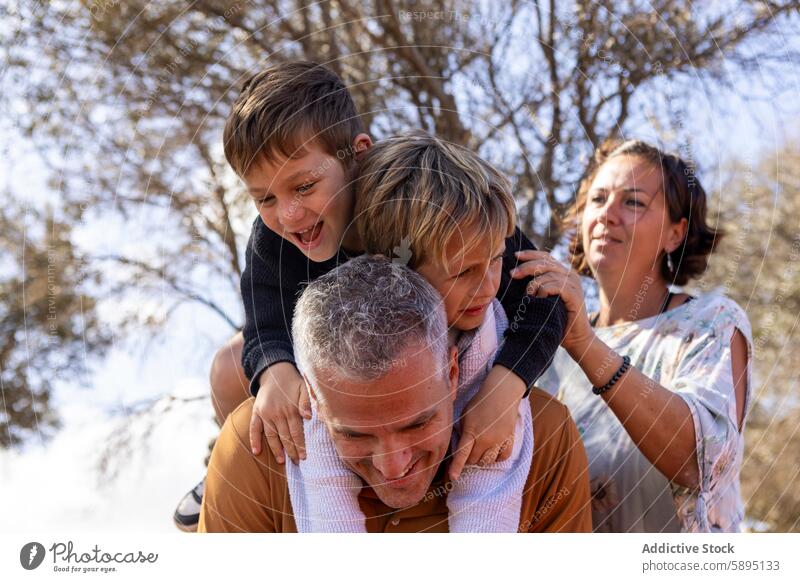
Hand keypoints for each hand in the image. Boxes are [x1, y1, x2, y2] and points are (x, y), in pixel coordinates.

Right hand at [249, 362, 310, 463]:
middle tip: (296, 463)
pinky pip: (254, 428)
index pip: (296, 432)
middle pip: (285, 436)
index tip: (304, 457)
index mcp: (291, 409)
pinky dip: (254, 440)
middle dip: (291, 451)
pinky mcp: (256, 412)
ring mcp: (265, 414)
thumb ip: (306, 402)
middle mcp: (277, 413)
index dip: (300, 445)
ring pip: (271, 435)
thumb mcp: (304, 388)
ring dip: (276, 449)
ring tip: (281, 461)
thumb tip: (308, 417)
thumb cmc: (293, 382)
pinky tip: (256, 451)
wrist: (275, 371)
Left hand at [448, 365, 524, 480]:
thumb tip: (461, 446)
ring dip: (481, 458)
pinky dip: (496, 457)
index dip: (456, 466)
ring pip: (487, 461)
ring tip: (480, 448)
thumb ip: (462, 431)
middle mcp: (485, 439)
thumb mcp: (465, 414)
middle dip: (469, 458)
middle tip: (469, 449)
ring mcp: (498, 440)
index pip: (462, 453)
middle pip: (474, 460)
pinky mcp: (509, 440)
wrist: (502, 392)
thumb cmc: (480, 402)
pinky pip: (502, 457)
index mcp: (471, 431)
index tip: (453, 477)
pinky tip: (493, 450)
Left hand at [511, 250, 595, 357]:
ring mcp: (574, 284)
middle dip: (526, 266)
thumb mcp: (544, 297)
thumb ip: (537, 284)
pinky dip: (544, 290)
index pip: (546, 257)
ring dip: (534, 283)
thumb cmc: (556, 319)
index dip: (530, 254)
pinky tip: (538, 298)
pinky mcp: (575, 295)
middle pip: (545, 262)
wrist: (576, 338)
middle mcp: (570, 275)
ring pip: (549, 274)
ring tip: (527, 295)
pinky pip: (556, 286)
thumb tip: (515, 274)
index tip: (515, 256)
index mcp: (563, 273)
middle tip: (513, 274)